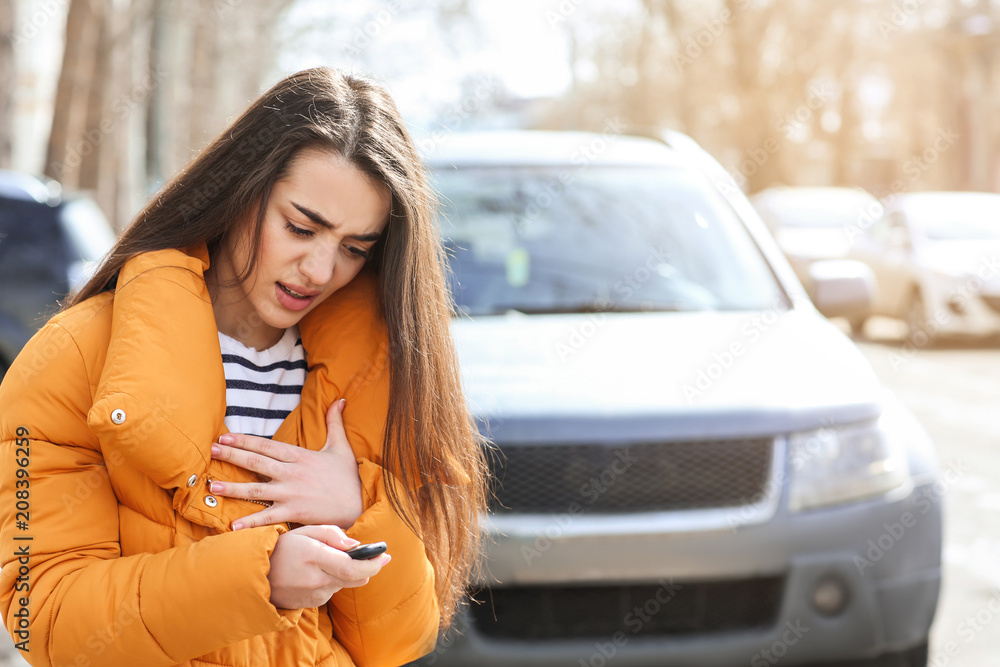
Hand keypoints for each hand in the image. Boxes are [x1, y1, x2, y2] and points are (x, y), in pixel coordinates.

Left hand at [209, 399, 363, 529]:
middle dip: (231, 456)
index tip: (225, 437)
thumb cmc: (349, 478)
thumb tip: (341, 400)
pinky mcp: (293, 512)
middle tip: (210, 451)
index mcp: (300, 456)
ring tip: (213, 485)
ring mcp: (291, 494)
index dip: (244, 440)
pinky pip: (267, 517)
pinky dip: (250, 522)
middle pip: (255, 462)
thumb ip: (336, 423)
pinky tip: (232, 525)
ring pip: (255, 489)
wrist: (360, 504)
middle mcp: (291, 473)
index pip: (266, 445)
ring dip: (232, 487)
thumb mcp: (342, 447)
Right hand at [267, 524, 390, 609]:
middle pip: (355, 578)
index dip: (373, 563)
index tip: (386, 555)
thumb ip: (332, 534)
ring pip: (344, 583)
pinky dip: (333, 580)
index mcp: (314, 557)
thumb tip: (355, 545)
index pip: (352, 566)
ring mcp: (314, 595)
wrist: (256, 575)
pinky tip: (319, 572)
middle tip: (380, 558)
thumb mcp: (305, 531)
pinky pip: (332, 590)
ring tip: (331, 560)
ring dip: (347, 573)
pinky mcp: (312, 604)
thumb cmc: (282, 548)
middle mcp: (316, 579)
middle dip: (370, 568)